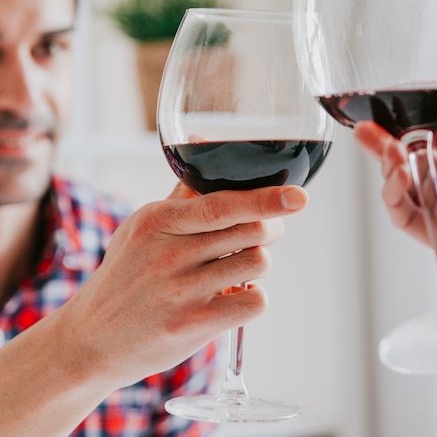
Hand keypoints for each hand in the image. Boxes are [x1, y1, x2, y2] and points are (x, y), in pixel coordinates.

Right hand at [57, 183, 307, 390]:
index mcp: (159, 221)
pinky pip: (253, 302)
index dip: (267, 198)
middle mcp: (169, 253)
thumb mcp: (143, 228)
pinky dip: (253, 298)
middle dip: (271, 228)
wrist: (90, 340)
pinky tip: (232, 297)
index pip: (224, 203)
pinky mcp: (192, 326)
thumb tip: (202, 142)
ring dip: (259, 263)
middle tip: (263, 233)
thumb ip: (182, 192)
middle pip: (252, 230)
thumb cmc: (125, 275)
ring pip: (258, 262)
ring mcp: (180, 291)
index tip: (298, 196)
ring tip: (238, 267)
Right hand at [354, 23, 436, 293]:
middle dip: (389, 148)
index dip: (416, 127)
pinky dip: (394, 198)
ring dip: (392, 170)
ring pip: (408, 189)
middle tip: (365, 132)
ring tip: (389, 154)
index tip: (393, 115)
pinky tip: (396, 179)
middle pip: (417, 163)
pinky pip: (407, 218)